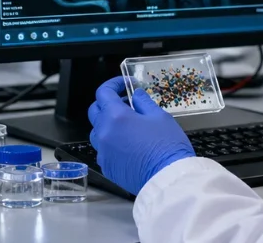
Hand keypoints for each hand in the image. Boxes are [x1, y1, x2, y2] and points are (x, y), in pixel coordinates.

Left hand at [88, 76, 195, 195]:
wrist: (167, 179)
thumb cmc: (167, 147)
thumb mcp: (159, 116)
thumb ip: (143, 102)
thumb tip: (135, 96)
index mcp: (115, 117)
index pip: (104, 92)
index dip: (114, 84)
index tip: (126, 84)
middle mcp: (104, 133)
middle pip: (95, 111)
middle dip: (108, 103)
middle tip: (127, 103)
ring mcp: (103, 152)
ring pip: (97, 131)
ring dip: (108, 123)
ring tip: (127, 125)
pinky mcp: (107, 167)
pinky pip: (103, 149)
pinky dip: (111, 142)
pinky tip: (128, 143)